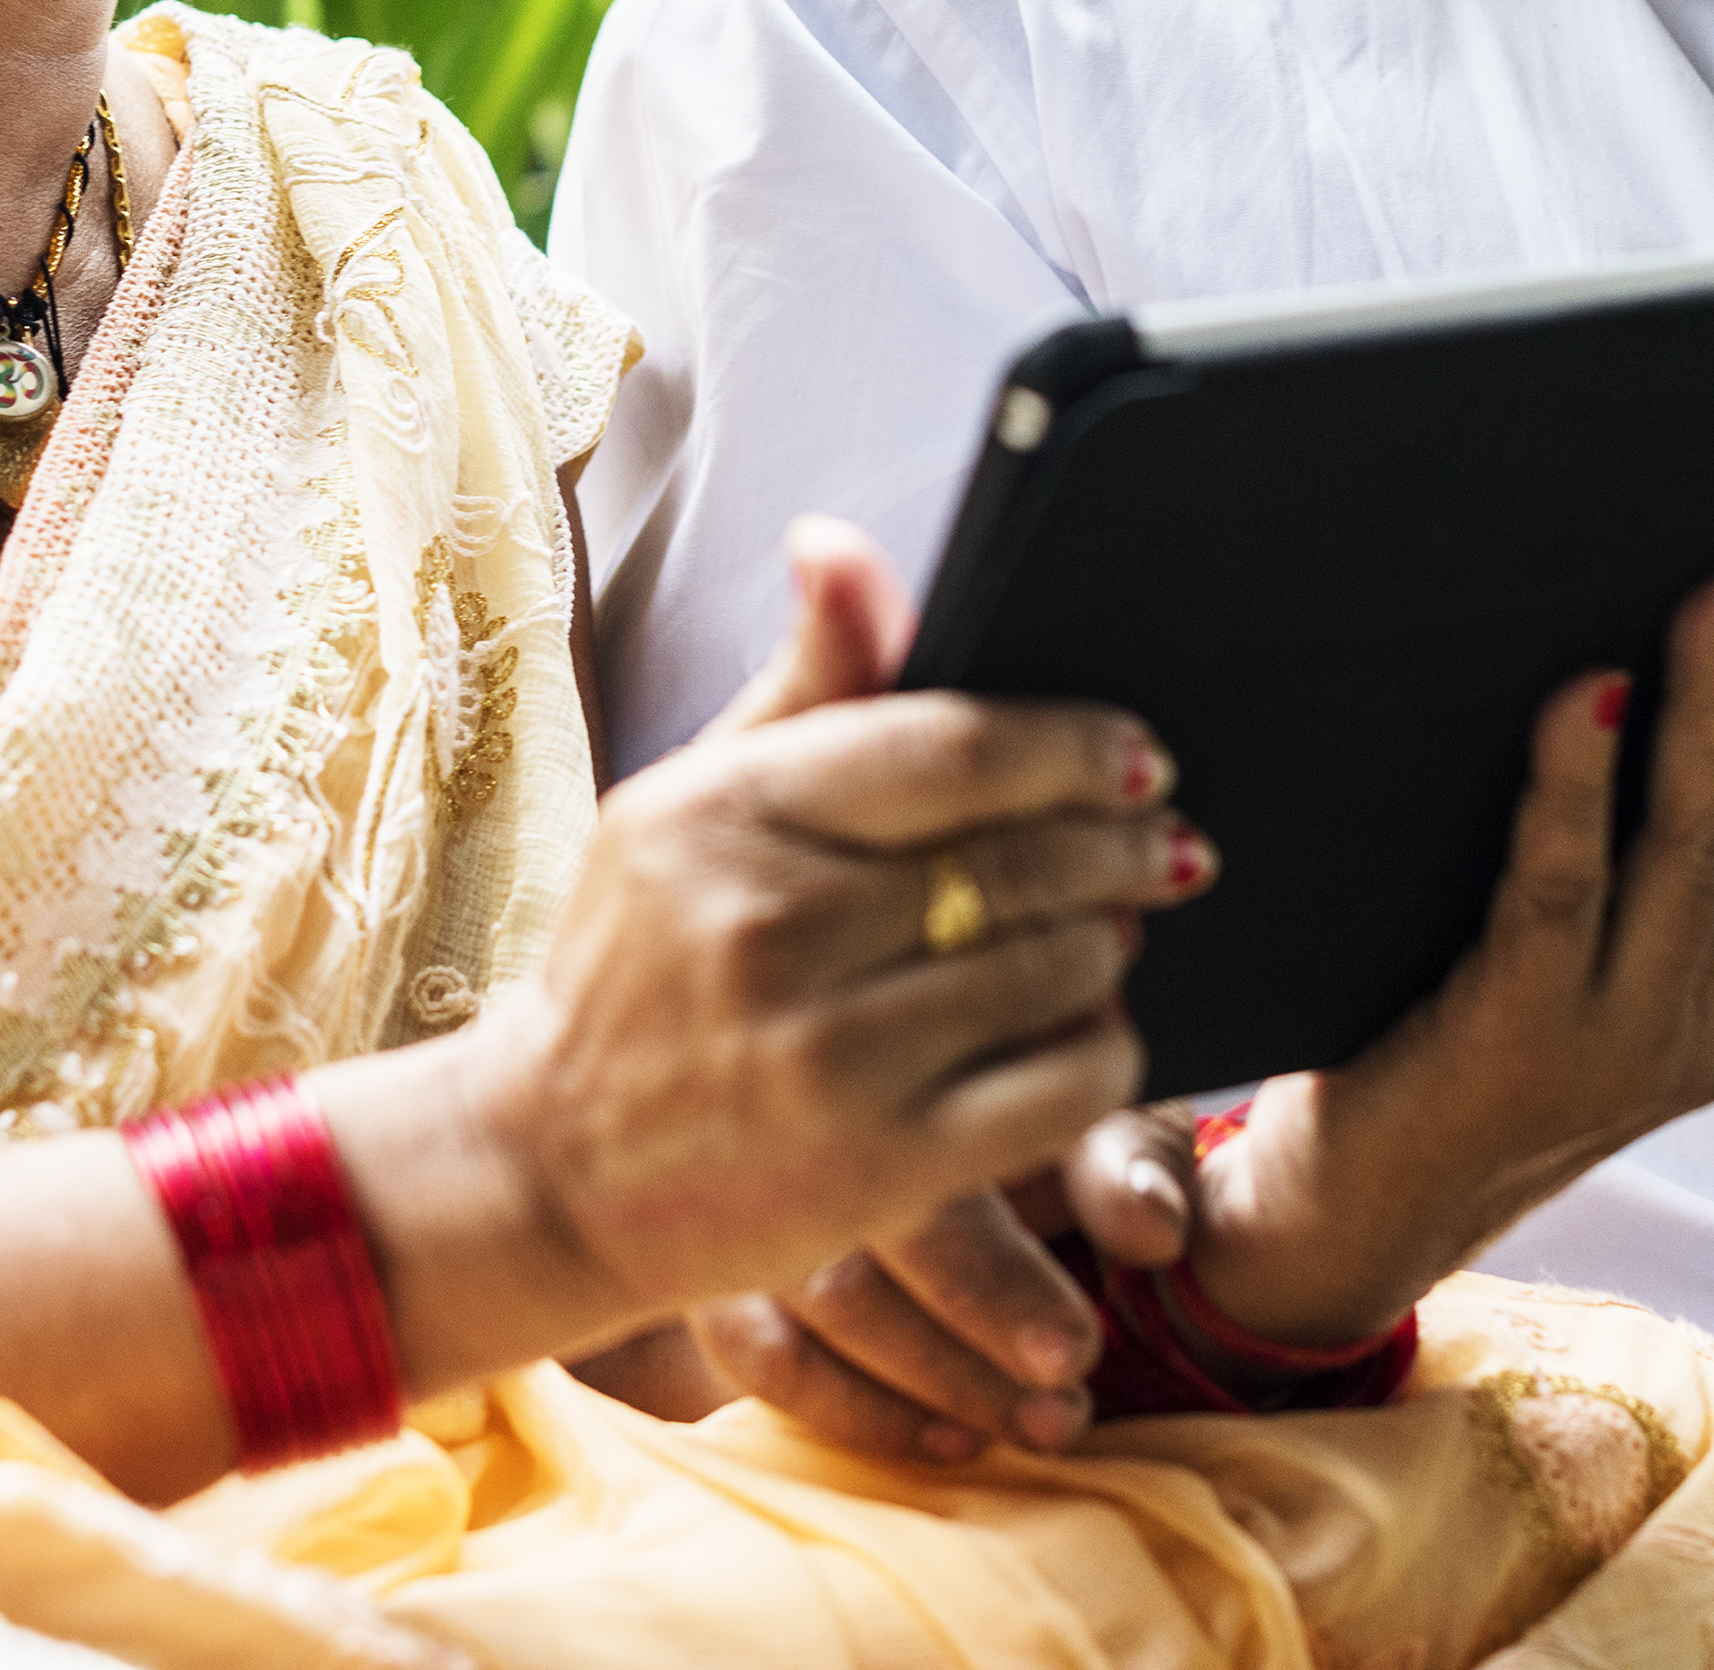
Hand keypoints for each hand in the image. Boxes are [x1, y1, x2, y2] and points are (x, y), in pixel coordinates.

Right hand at [469, 518, 1214, 1338]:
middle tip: (1163, 843)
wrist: (551, 1169)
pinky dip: (1100, 1050)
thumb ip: (798, 683)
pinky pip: (1057, 1089)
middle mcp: (769, 928)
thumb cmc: (636, 967)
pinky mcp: (878, 1170)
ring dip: (1109, 943)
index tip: (1136, 755)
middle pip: (1015, 860)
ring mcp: (826, 1056)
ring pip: (1050, 968)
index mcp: (722, 814)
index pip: (949, 749)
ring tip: (1114, 928)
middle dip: (1118, 845)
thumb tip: (842, 543)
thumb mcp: (686, 806)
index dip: (1071, 747)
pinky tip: (1089, 1028)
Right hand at [684, 1108, 1198, 1460]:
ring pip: (814, 1306)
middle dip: (968, 1343)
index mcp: (906, 1052)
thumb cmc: (1022, 1110)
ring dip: (932, 1385)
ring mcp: (750, 1185)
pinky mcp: (716, 1262)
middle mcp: (809, 1111)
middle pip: (855, 1248)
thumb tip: (1152, 1230)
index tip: (1071, 1354)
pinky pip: (761, 1354)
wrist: (929, 1108)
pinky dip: (855, 1409)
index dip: (997, 1281)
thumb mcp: (1088, 1113)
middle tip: (1065, 1400)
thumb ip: (1127, 1162)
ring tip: (1038, 1425)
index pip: (927, 1171)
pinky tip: (947, 1436)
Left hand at [1189, 542, 1713, 1348]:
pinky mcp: (1521, 1037)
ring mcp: (1623, 1035)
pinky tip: (1588, 692)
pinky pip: (1561, 890)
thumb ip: (1647, 864)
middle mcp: (1711, 1019)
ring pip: (1697, 843)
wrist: (1352, 1218)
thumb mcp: (1591, 963)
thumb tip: (1662, 680)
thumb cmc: (1454, 1049)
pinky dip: (1578, 784)